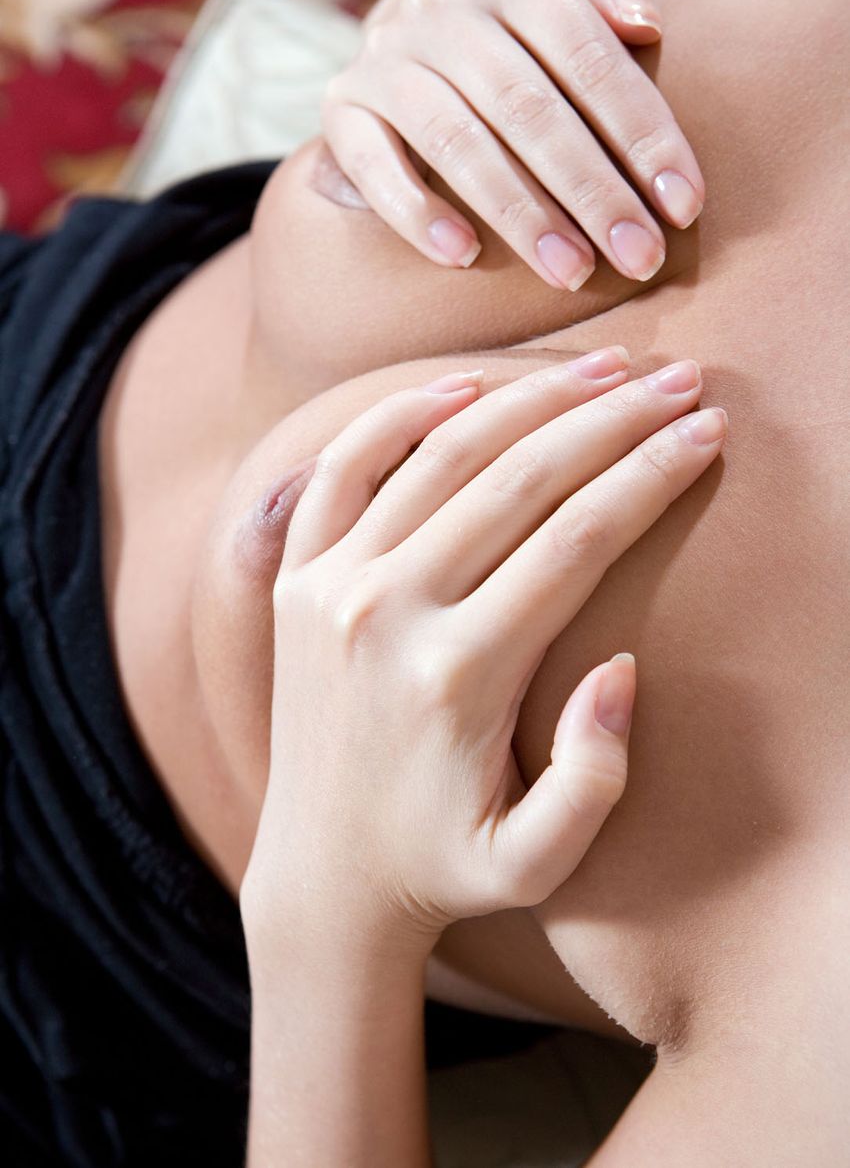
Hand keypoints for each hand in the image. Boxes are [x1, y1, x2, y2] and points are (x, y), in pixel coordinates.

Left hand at [241, 349, 725, 957]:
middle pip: (522, 479)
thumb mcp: (535, 863)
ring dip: (528, 397)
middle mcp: (388, 612)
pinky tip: (463, 386)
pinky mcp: (295, 579)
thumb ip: (594, 778)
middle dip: (613, 419)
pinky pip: (342, 467)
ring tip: (599, 366)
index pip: (578, 538)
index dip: (653, 475)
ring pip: (441, 454)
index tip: (707, 431)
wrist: (323, 878)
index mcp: (460, 673)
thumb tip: (619, 663)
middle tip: (678, 379)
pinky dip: (398, 414)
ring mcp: (332, 586)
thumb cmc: (442, 868)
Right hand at [320, 0, 703, 290]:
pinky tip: (463, 256)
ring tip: (570, 273)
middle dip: (592, 192)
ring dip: (519, 216)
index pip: (592, 59)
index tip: (682, 208)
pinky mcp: (343, 104)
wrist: (413, 13)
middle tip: (637, 258)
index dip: (643, 136)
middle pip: (530, 110)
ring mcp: (388, 55)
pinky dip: (416, 213)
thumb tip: (642, 26)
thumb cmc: (521, 5)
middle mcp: (446, 2)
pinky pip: (374, 164)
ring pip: (459, 144)